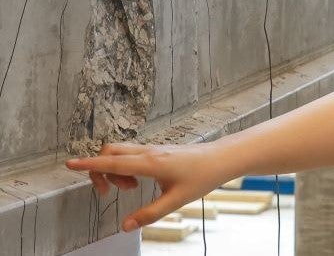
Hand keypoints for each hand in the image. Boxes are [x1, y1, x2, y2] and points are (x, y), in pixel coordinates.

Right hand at [66, 142, 228, 231]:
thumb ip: (149, 214)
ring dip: (114, 170)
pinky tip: (138, 182)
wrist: (221, 158)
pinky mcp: (156, 151)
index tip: (69, 164)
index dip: (90, 164)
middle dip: (99, 170)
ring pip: (119, 152)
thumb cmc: (202, 176)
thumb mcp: (176, 201)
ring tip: (130, 189)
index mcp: (150, 163)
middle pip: (110, 152)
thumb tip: (125, 226)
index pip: (113, 162)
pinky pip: (130, 154)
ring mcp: (152, 149)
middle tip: (109, 192)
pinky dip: (125, 167)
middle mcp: (148, 152)